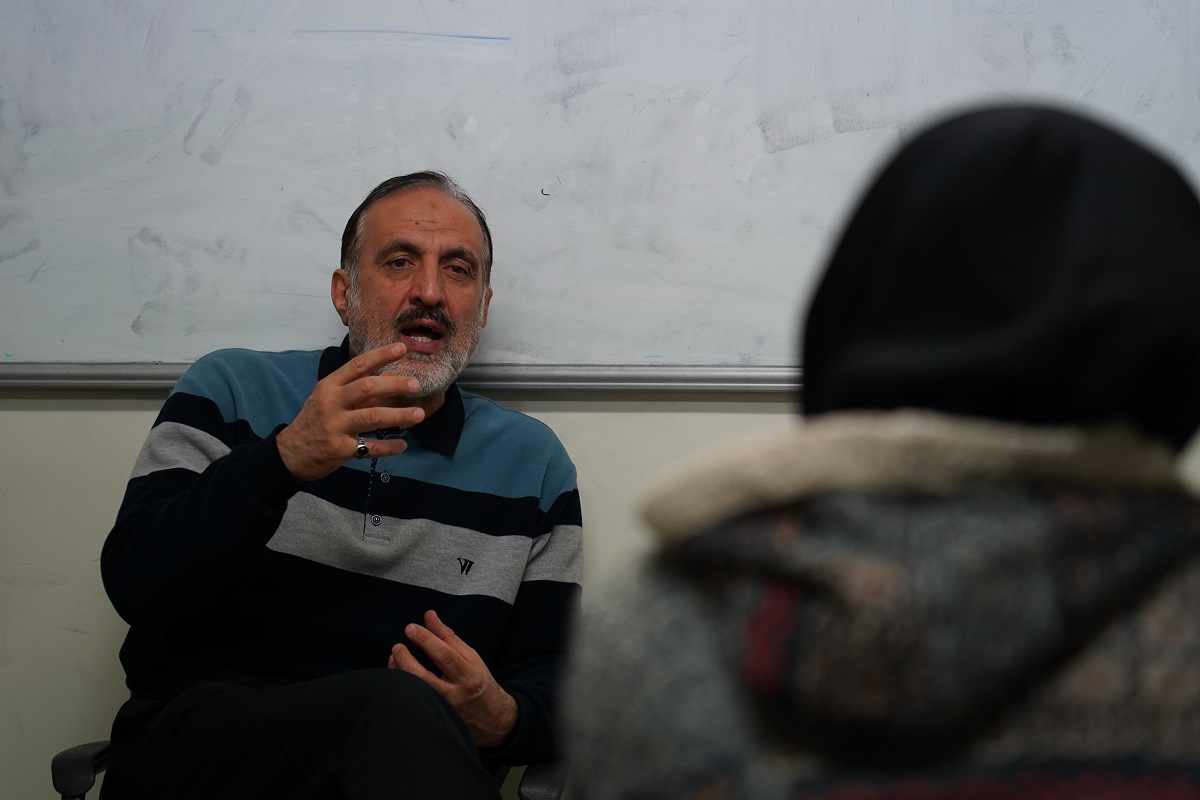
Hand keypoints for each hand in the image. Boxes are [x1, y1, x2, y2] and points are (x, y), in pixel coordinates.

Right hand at [276, 342, 425, 481]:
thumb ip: (358, 388)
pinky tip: (402, 445)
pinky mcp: (340, 449)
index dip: (381, 356)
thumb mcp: (330, 399)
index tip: (402, 348)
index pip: (357, 365)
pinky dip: (388, 446)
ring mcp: (335, 426)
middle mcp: (332, 403)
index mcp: (330, 385)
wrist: (291, 453)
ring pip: (372, 417)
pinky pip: (370, 446)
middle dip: (394, 385)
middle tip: (416, 385)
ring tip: (419, 415)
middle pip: (367, 388)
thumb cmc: (315, 421)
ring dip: (399, 415)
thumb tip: (390, 373)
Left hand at [388, 610, 517, 747]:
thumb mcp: (471, 657)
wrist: (490, 717)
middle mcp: (455, 693)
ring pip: (414, 691)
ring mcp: (442, 708)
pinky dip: (401, 685)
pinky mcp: (433, 716)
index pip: (445, 655)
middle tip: (397, 646)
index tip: (410, 628)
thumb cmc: (479, 681)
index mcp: (468, 674)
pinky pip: (412, 700)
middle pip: (424, 677)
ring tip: (394, 656)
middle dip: (406, 659)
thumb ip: (448, 637)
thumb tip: (429, 616)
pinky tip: (396, 673)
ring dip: (399, 672)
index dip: (426, 640)